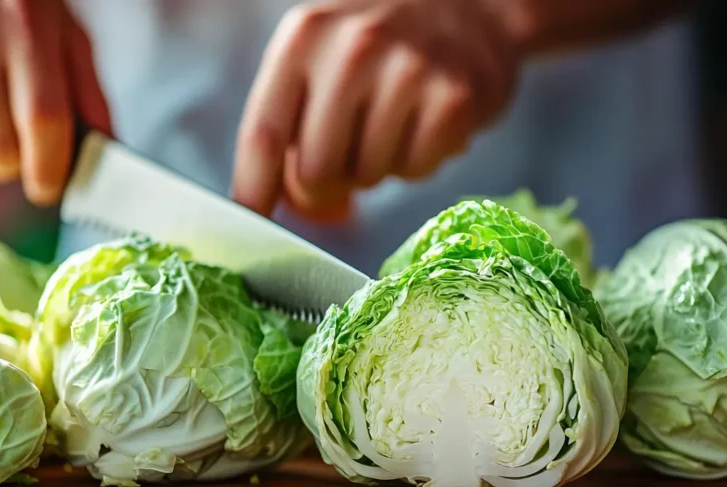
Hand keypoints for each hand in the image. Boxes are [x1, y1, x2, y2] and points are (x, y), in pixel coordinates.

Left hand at [232, 0, 519, 220]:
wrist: (474, 7)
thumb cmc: (384, 44)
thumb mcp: (323, 57)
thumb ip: (294, 124)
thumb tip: (297, 204)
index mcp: (305, 35)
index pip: (263, 133)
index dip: (254, 189)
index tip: (252, 224)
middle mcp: (352, 47)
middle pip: (315, 171)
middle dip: (328, 183)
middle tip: (350, 155)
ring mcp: (407, 70)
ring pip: (367, 178)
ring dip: (377, 167)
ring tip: (395, 121)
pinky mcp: (453, 98)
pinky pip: (414, 172)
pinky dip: (418, 162)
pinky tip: (426, 122)